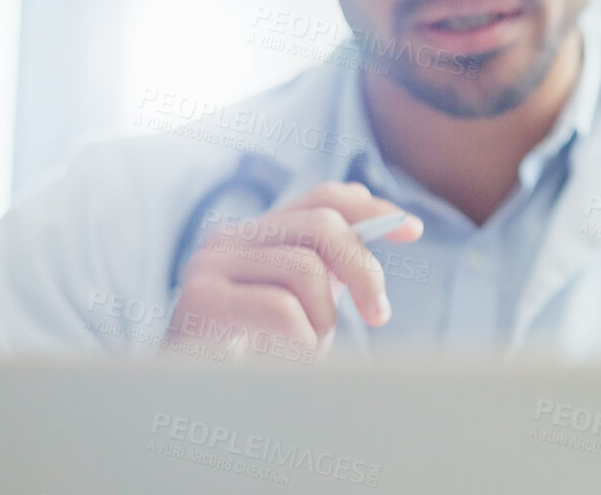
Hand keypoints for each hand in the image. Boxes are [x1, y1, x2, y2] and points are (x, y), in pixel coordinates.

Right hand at [163, 181, 423, 361]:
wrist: (187, 401)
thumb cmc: (252, 355)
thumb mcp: (300, 303)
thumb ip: (329, 264)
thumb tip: (386, 219)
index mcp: (255, 235)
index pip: (323, 198)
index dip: (372, 208)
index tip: (413, 230)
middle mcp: (228, 239)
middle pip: (322, 226)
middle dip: (363, 269)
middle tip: (379, 314)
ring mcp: (209, 266)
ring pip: (306, 270)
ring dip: (324, 319)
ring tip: (307, 349)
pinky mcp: (201, 302)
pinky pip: (282, 310)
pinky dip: (302, 341)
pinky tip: (289, 360)